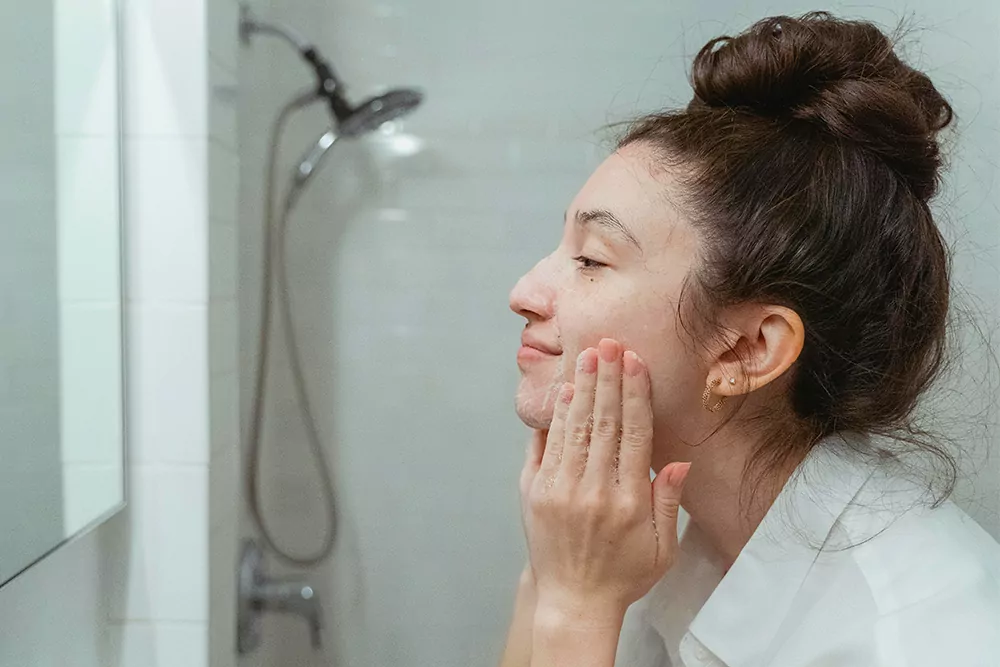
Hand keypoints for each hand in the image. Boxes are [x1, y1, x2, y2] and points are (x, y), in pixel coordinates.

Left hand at [519, 338, 690, 627]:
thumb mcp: (662, 548)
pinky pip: (546, 446)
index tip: (634, 362)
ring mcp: (560, 490)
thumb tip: (678, 461)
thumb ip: (668, 503)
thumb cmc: (624, 575)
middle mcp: (593, 491)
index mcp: (628, 502)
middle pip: (603, 422)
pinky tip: (565, 392)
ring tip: (588, 356)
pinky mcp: (535, 492)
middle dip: (607, 379)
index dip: (634, 394)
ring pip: (574, 428)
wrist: (574, 601)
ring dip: (583, 389)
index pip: (634, 434)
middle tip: (609, 343)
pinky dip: (556, 417)